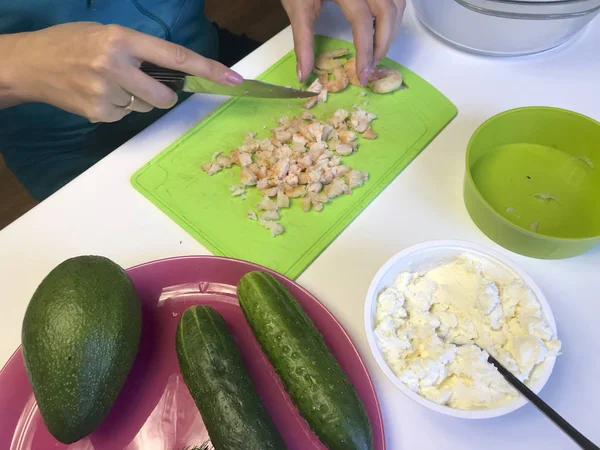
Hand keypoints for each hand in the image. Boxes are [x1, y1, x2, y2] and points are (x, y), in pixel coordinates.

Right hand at [5, 22, 242, 122]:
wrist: (29, 64)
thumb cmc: (71, 43)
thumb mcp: (107, 35)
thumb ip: (140, 51)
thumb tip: (175, 72)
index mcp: (122, 40)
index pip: (176, 56)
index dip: (208, 69)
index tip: (234, 79)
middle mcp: (116, 65)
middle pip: (164, 95)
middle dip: (162, 94)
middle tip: (140, 83)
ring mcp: (106, 93)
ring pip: (144, 107)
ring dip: (134, 99)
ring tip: (106, 84)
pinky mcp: (98, 113)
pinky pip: (125, 116)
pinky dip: (116, 108)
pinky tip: (96, 95)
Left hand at [281, 0, 404, 84]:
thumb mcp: (297, 8)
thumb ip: (302, 42)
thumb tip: (304, 74)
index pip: (362, 21)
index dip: (365, 51)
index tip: (362, 75)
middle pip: (387, 12)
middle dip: (383, 44)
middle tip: (371, 66)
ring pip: (397, 4)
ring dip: (391, 30)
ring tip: (377, 51)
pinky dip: (392, 16)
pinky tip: (381, 30)